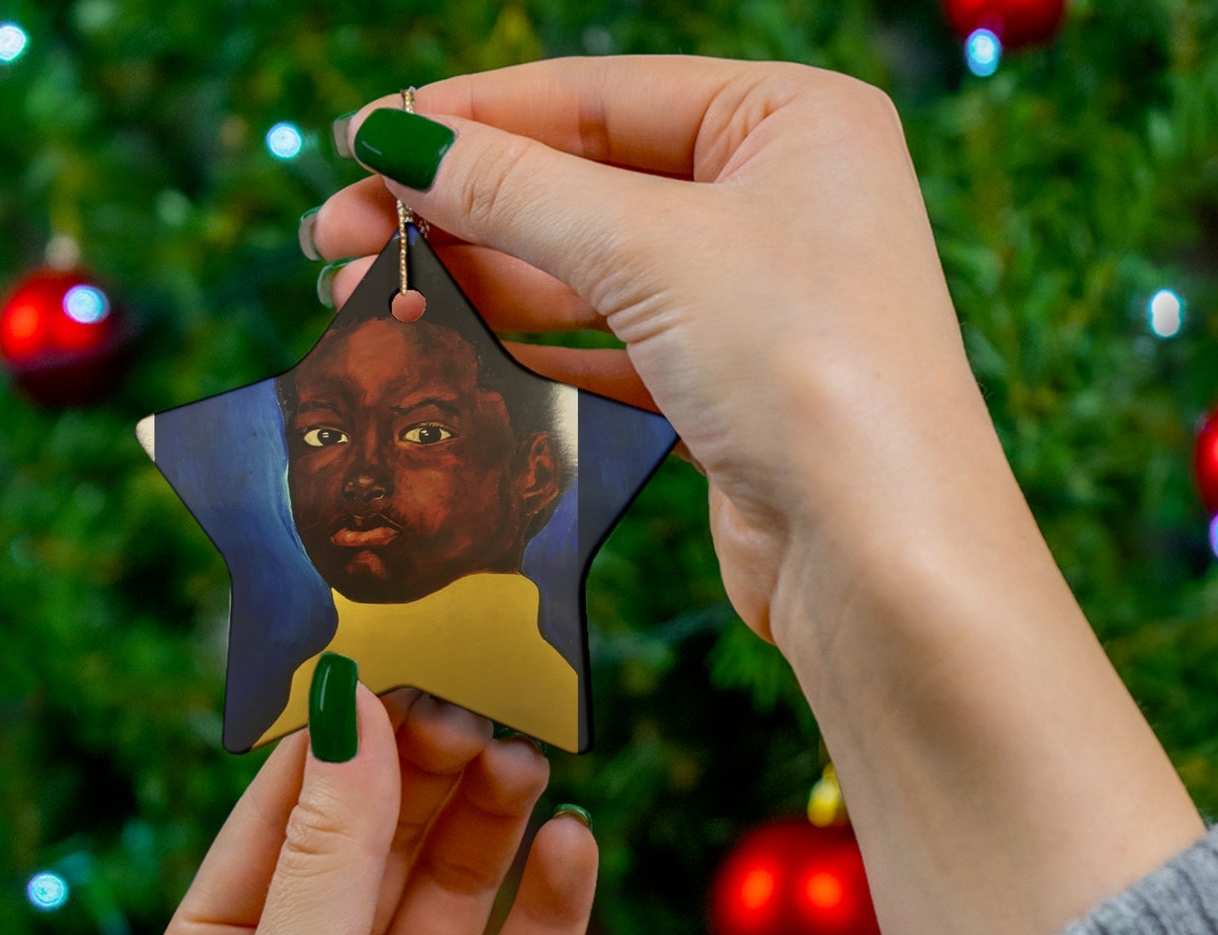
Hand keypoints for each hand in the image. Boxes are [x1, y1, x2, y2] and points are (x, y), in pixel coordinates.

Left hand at [141, 688, 596, 934]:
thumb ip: (327, 852)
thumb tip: (350, 707)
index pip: (284, 812)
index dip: (339, 736)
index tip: (397, 658)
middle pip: (380, 838)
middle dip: (426, 769)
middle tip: (481, 704)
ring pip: (457, 886)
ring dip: (491, 820)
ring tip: (528, 758)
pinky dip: (553, 903)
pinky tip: (575, 845)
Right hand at [309, 56, 1004, 647]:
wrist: (881, 556)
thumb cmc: (806, 367)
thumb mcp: (652, 249)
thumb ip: (518, 190)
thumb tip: (398, 141)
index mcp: (791, 119)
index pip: (598, 95)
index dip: (470, 117)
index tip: (361, 141)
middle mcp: (780, 200)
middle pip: (585, 184)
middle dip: (460, 209)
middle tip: (336, 238)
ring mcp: (756, 300)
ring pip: (591, 272)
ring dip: (484, 283)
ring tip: (373, 296)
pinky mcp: (729, 390)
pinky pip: (612, 350)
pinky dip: (535, 351)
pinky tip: (459, 349)